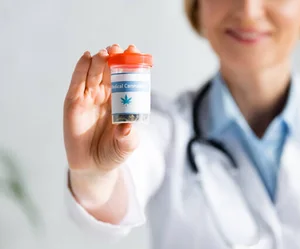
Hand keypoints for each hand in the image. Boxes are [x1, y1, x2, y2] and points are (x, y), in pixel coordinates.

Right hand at [63, 44, 138, 175]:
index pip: (129, 77)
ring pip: (95, 72)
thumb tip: (126, 127)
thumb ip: (128, 137)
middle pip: (112, 70)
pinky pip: (77, 82)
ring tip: (106, 53)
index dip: (132, 64)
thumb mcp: (126, 146)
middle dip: (117, 58)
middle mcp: (108, 95)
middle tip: (120, 49)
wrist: (93, 166)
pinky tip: (86, 56)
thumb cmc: (114, 153)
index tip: (136, 52)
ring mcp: (90, 97)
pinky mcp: (74, 102)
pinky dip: (81, 68)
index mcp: (124, 101)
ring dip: (101, 60)